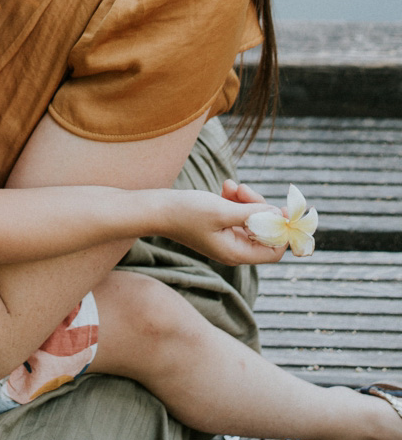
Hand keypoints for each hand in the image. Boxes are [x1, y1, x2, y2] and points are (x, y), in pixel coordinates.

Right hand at [162, 186, 284, 267]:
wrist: (156, 209)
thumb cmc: (186, 212)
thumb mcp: (221, 210)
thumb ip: (252, 213)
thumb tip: (278, 214)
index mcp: (236, 253)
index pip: (273, 249)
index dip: (281, 230)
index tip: (283, 208)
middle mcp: (233, 249)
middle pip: (262, 231)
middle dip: (259, 208)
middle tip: (245, 190)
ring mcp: (225, 238)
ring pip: (250, 219)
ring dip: (246, 200)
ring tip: (232, 186)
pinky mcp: (218, 226)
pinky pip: (236, 214)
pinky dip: (235, 200)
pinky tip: (225, 187)